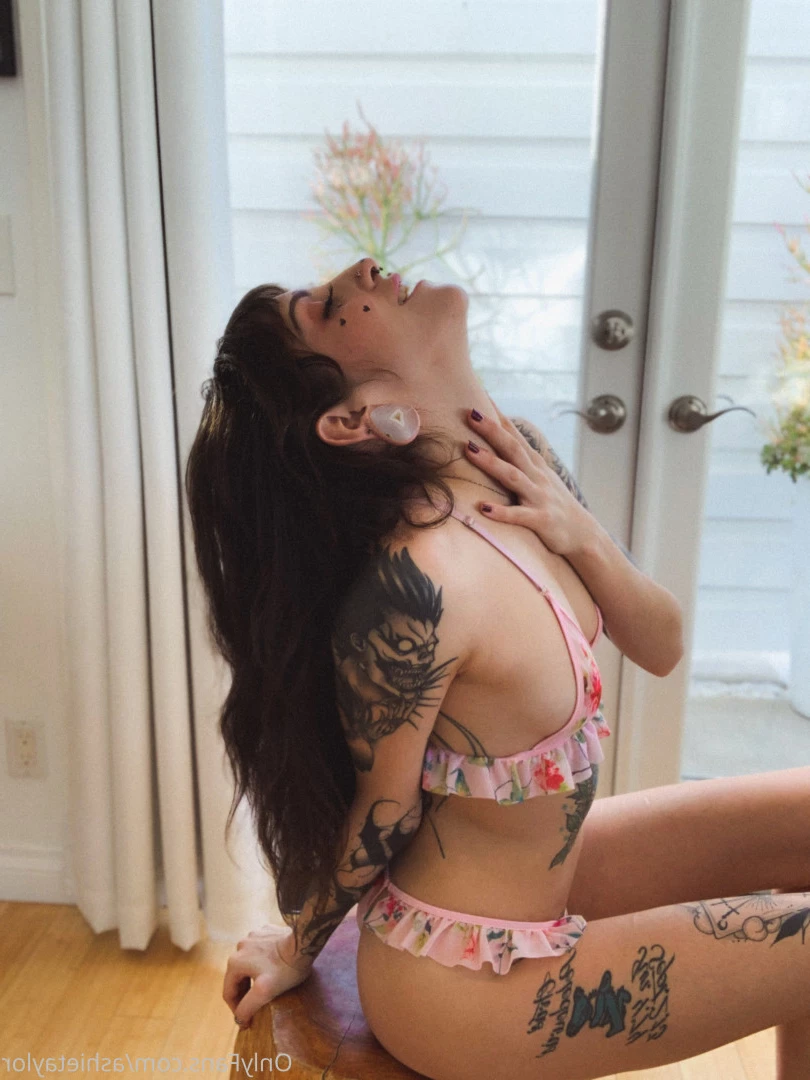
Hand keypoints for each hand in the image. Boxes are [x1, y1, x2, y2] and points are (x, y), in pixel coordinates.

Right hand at [223, 923, 312, 1028]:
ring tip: (264, 986)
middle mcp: (240, 946)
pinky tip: (273, 967)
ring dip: (252, 976)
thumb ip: (247, 1007)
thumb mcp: (264, 993)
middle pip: (237, 977)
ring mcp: (253, 936)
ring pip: (247, 963)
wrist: (304, 943)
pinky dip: (262, 961)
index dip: (236, 1009)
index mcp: (235, 962)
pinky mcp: (266, 930)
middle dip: (244, 993)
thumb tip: (239, 1019)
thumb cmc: (285, 969)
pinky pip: (259, 950)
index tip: (246, 1021)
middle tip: (254, 1007)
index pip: (229, 992)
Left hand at [464, 406, 596, 557]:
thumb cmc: (555, 505)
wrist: (584, 534)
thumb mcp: (540, 478)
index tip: (479, 396)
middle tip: (471, 413)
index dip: (498, 416)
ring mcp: (539, 497)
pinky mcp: (540, 520)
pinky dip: (501, 512)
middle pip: (512, 448)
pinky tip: (483, 508)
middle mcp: (537, 476)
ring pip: (513, 476)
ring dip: (491, 462)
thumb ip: (521, 462)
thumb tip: (501, 442)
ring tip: (469, 450)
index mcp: (535, 465)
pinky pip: (519, 515)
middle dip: (492, 430)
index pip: (514, 435)